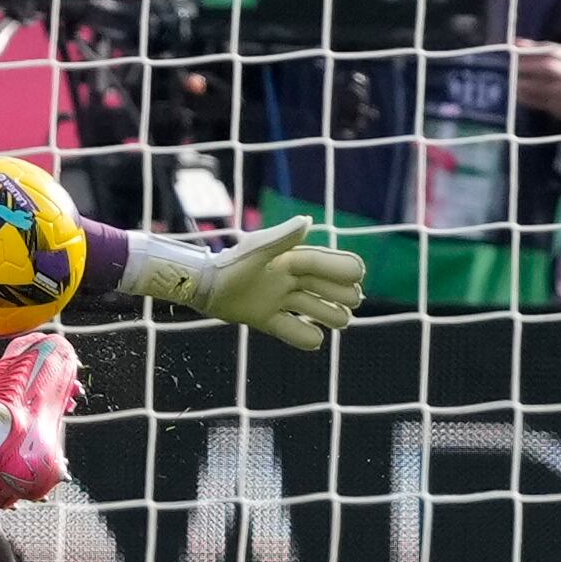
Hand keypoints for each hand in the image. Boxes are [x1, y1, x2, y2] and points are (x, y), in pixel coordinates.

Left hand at [195, 217, 365, 352]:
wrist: (201, 287)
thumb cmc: (230, 264)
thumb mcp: (256, 250)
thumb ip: (282, 238)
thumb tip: (308, 221)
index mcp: (289, 259)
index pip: (325, 263)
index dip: (343, 268)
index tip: (359, 277)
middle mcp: (287, 279)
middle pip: (325, 288)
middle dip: (341, 295)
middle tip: (352, 302)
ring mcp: (277, 300)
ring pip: (313, 309)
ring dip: (330, 315)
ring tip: (341, 321)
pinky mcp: (265, 319)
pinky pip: (291, 330)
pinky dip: (304, 337)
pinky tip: (315, 340)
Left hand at [514, 40, 560, 119]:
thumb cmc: (559, 70)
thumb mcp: (552, 57)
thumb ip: (534, 49)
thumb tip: (514, 42)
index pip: (551, 50)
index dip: (531, 51)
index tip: (516, 52)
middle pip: (548, 66)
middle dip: (528, 66)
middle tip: (514, 68)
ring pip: (542, 85)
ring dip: (524, 83)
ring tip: (515, 81)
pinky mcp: (560, 105)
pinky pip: (540, 101)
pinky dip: (526, 97)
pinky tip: (519, 93)